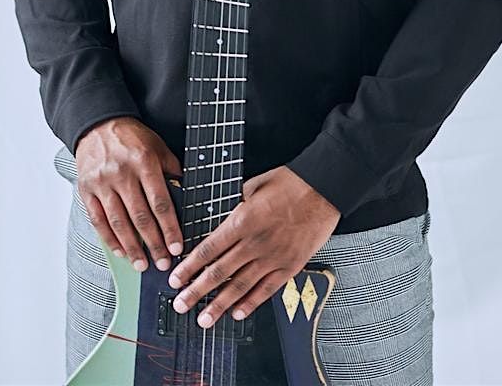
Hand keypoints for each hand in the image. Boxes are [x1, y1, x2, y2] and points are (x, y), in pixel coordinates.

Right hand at [75, 116, 183, 272]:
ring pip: (119, 222)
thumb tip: (185, 195)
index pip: (160, 202)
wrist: (98, 125)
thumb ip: (171, 170)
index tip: (176, 247)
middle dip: (153, 244)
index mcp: (144, 161)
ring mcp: (102, 183)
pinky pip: (98, 220)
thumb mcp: (158, 146)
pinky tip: (120, 251)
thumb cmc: (132, 138)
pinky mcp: (87, 189)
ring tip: (142, 265)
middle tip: (162, 263)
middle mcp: (122, 173)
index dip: (169, 228)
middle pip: (140, 216)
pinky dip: (109, 239)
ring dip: (131, 248)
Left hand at [167, 165, 340, 327]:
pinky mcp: (290, 266)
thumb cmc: (292, 182)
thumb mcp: (255, 184)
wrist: (325, 189)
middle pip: (219, 272)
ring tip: (204, 319)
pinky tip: (238, 313)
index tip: (176, 279)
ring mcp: (273, 257)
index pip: (208, 250)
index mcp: (243, 220)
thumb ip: (235, 202)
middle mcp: (255, 243)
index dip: (189, 267)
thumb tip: (222, 213)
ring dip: (219, 305)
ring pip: (240, 287)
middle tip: (181, 304)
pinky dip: (251, 303)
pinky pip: (267, 290)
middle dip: (196, 291)